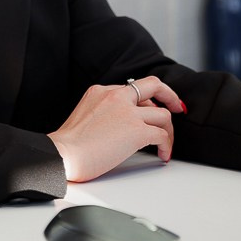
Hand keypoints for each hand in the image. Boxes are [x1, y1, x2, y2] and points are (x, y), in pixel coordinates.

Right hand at [48, 76, 184, 183]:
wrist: (63, 154)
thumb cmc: (68, 146)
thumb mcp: (85, 115)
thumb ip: (104, 112)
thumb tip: (121, 127)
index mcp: (101, 91)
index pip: (132, 88)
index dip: (147, 98)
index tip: (154, 104)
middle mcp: (116, 96)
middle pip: (154, 86)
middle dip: (170, 96)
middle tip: (178, 107)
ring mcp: (128, 112)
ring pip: (162, 114)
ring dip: (168, 130)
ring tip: (166, 143)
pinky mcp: (136, 131)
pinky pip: (161, 134)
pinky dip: (167, 145)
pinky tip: (162, 154)